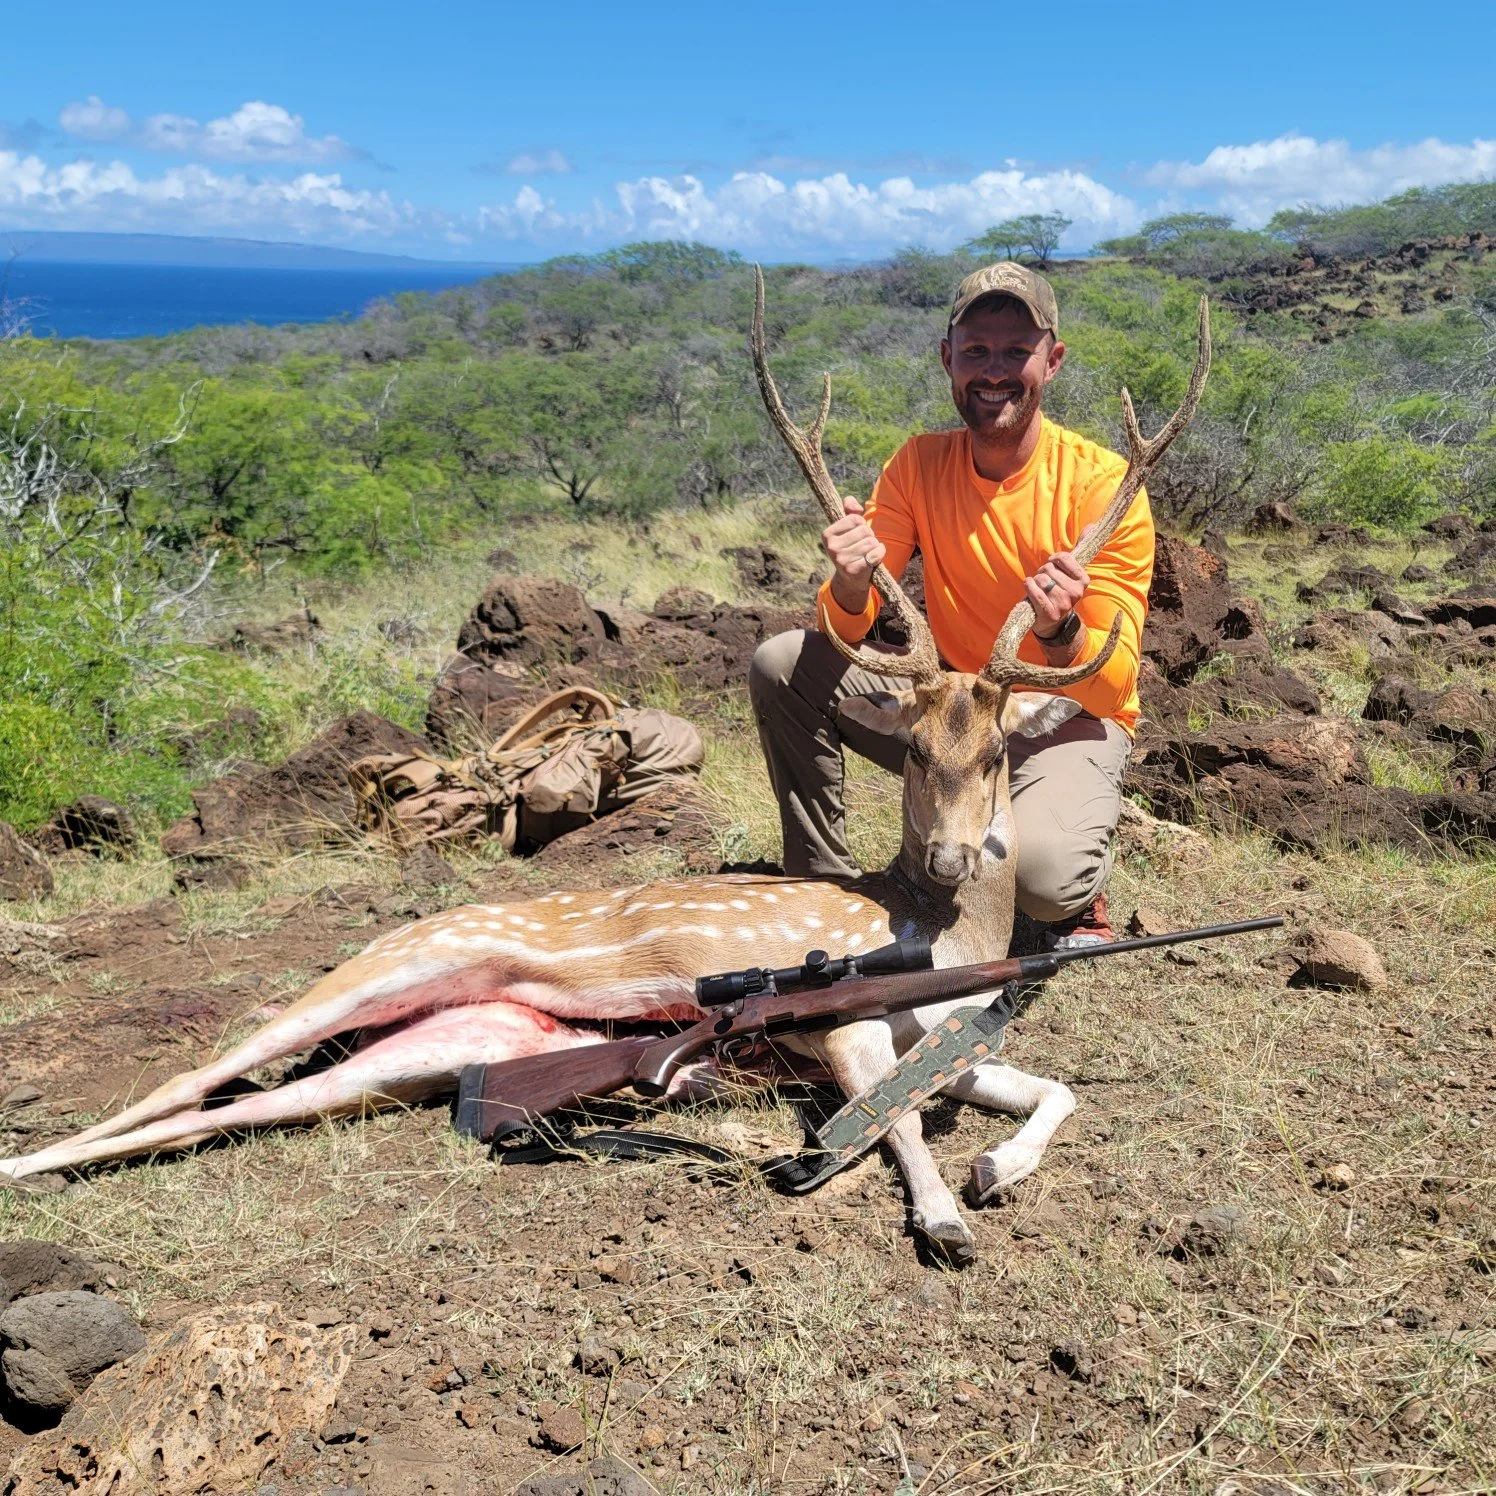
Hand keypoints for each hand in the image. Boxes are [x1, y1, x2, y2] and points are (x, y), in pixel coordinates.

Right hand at [823, 495, 884, 614]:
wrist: (851, 579)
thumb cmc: (852, 549)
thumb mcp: (848, 530)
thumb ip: (850, 512)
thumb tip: (855, 506)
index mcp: (828, 534)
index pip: (855, 519)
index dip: (862, 526)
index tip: (857, 536)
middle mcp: (832, 547)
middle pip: (865, 531)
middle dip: (870, 538)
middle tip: (863, 547)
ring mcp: (841, 560)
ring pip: (871, 543)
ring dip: (875, 548)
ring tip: (867, 554)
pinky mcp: (852, 570)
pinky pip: (874, 555)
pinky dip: (879, 555)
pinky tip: (873, 560)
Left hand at [1025, 524, 1094, 641]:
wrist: (1053, 622)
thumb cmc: (1058, 590)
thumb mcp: (1071, 571)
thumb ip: (1081, 548)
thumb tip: (1092, 525)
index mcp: (1083, 580)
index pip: (1064, 558)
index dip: (1053, 560)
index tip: (1052, 565)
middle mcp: (1076, 593)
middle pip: (1048, 569)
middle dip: (1042, 573)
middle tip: (1045, 582)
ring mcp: (1063, 604)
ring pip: (1040, 579)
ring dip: (1035, 582)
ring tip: (1039, 589)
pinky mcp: (1049, 613)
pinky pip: (1034, 592)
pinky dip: (1028, 587)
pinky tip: (1029, 588)